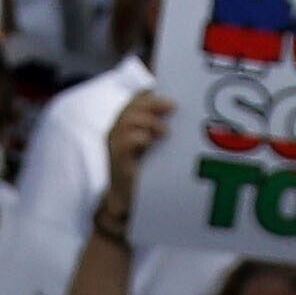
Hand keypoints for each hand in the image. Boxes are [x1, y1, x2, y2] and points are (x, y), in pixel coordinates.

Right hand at [103, 87, 169, 209]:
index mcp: (126, 123)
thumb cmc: (145, 172)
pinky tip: (153, 142)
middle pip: (132, 106)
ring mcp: (114, 144)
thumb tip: (181, 114)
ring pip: (128, 120)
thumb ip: (161, 129)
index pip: (136, 99)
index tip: (171, 95)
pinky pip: (127, 141)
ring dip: (149, 121)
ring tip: (165, 131)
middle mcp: (117, 130)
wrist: (129, 200)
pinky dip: (142, 137)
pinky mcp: (117, 159)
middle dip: (153, 103)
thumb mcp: (154, 146)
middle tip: (173, 107)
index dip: (151, 94)